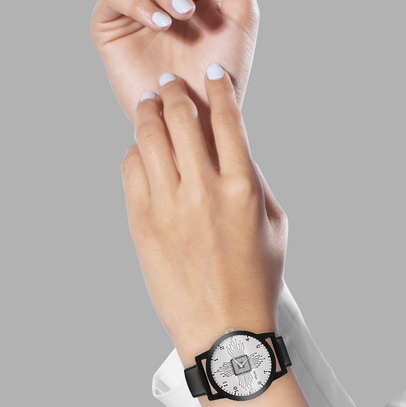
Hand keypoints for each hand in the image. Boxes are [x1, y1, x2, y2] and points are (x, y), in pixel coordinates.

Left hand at [121, 67, 286, 365]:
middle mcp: (203, 190)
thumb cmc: (256, 280)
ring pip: (149, 138)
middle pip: (181, 118)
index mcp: (242, 187)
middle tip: (169, 84)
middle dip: (174, 92)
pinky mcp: (141, 224)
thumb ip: (255, 181)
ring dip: (148, 113)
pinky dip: (135, 152)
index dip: (218, 88)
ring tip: (148, 104)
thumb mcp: (274, 226)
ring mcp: (168, 207)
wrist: (223, 330)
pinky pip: (131, 170)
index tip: (212, 75)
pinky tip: (141, 149)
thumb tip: (233, 147)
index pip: (228, 119)